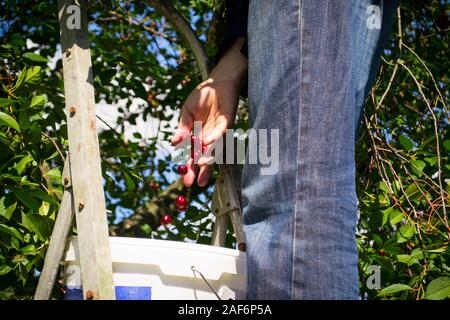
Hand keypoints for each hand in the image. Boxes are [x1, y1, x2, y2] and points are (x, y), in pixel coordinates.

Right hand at [171, 38, 247, 186]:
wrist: (216, 82)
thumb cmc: (201, 98)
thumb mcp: (186, 113)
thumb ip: (182, 128)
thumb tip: (174, 143)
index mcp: (199, 138)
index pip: (194, 156)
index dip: (190, 168)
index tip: (185, 181)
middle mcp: (210, 138)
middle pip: (206, 157)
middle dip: (201, 170)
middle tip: (195, 183)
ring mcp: (220, 130)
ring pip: (215, 147)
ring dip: (209, 156)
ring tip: (202, 166)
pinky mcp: (228, 120)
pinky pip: (221, 130)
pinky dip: (214, 136)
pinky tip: (207, 142)